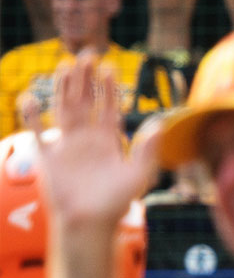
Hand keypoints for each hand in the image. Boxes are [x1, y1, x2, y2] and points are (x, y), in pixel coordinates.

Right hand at [25, 52, 157, 229]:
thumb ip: (148, 149)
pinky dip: (31, 115)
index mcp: (110, 140)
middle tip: (87, 54)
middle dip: (86, 78)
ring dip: (64, 88)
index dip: (109, 87)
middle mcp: (88, 137)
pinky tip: (29, 97)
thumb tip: (161, 123)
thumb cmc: (117, 202)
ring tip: (65, 66)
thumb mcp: (139, 174)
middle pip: (85, 100)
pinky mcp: (48, 155)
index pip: (108, 106)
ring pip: (63, 108)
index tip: (110, 66)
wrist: (91, 223)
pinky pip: (37, 131)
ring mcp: (67, 144)